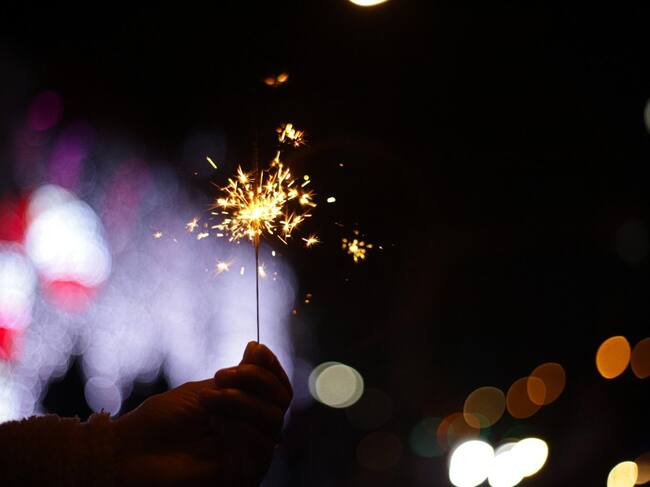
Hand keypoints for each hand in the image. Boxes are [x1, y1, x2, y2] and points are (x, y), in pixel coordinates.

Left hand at [112, 342, 292, 485]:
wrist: (132, 452)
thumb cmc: (162, 421)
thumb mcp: (204, 390)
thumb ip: (237, 376)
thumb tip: (258, 348)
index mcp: (243, 411)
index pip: (277, 389)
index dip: (271, 367)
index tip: (254, 349)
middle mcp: (251, 432)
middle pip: (281, 400)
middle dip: (256, 379)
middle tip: (221, 375)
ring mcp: (248, 454)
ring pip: (273, 417)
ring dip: (241, 400)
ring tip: (208, 400)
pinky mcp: (243, 475)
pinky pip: (262, 444)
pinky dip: (240, 426)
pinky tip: (215, 424)